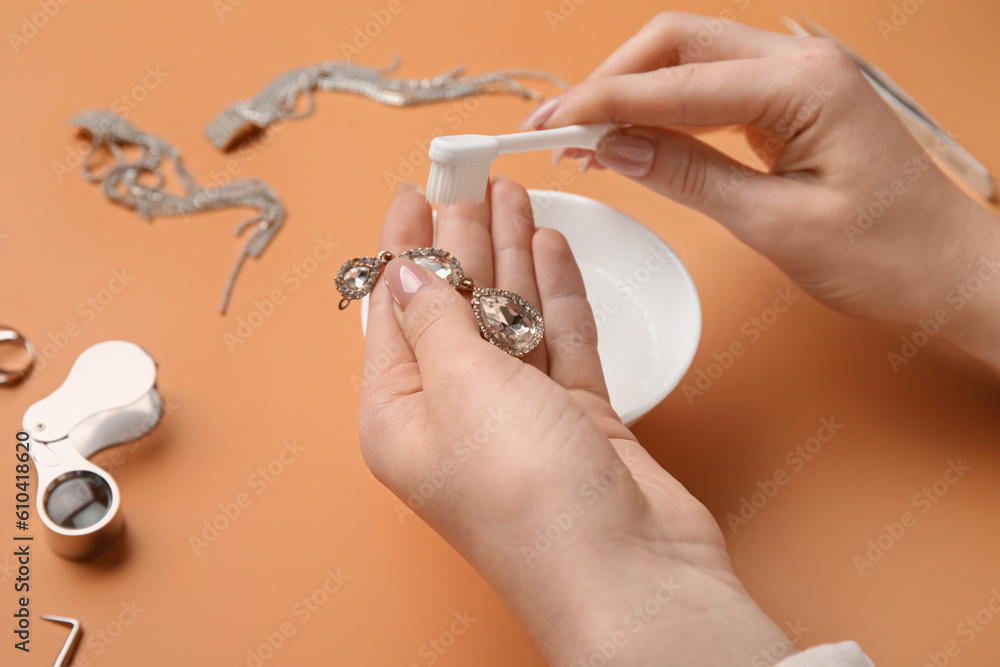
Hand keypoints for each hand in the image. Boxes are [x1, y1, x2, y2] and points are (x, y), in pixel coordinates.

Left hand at [359, 178, 789, 664]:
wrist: (628, 570)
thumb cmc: (529, 499)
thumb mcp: (461, 387)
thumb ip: (434, 319)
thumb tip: (406, 273)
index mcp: (401, 416)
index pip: (393, 313)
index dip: (403, 248)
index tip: (412, 194)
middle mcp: (456, 415)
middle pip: (455, 307)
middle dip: (462, 242)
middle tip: (471, 182)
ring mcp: (520, 416)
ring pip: (511, 316)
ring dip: (511, 257)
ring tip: (511, 197)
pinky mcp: (576, 417)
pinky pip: (559, 339)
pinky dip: (555, 294)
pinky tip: (549, 249)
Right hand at [524, 12, 999, 371]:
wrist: (947, 271)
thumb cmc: (886, 254)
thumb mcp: (778, 225)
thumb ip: (691, 177)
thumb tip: (617, 147)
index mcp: (804, 85)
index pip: (676, 83)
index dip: (604, 103)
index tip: (549, 127)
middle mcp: (800, 63)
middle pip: (675, 43)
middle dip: (609, 81)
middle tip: (555, 128)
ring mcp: (796, 77)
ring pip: (688, 58)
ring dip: (631, 91)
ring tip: (581, 136)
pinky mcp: (789, 101)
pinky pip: (710, 87)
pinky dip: (664, 108)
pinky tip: (633, 137)